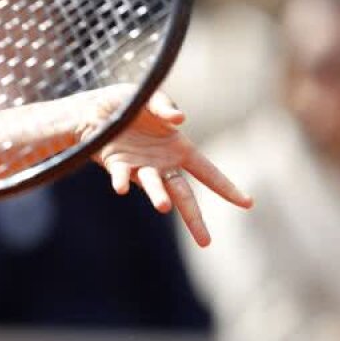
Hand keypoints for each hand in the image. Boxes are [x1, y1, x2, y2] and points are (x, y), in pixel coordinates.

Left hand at [86, 88, 252, 246]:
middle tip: (205, 242)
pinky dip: (122, 181)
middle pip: (184, 194)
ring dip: (158, 195)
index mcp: (179, 149)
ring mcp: (141, 168)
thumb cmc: (128, 103)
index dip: (226, 187)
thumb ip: (164, 106)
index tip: (247, 204)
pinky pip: (122, 176)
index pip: (208, 171)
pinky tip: (121, 188)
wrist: (91, 108)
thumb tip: (178, 119)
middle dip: (194, 218)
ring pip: (154, 187)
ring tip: (163, 206)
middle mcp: (162, 164)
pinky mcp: (117, 166)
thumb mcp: (149, 98)